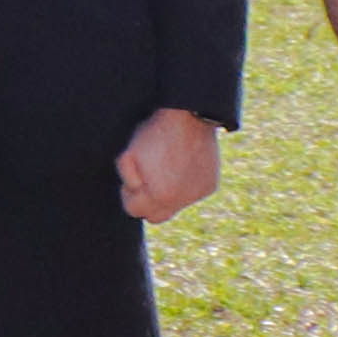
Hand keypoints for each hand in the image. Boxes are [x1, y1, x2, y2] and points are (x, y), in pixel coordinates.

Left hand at [115, 107, 222, 224]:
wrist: (188, 119)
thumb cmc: (154, 136)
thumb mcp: (127, 156)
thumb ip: (128, 180)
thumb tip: (135, 191)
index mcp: (159, 196)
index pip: (134, 211)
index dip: (129, 194)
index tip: (132, 179)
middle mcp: (181, 201)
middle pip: (156, 217)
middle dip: (147, 203)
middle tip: (146, 180)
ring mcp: (198, 194)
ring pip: (175, 205)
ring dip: (167, 193)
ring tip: (166, 167)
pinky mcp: (210, 186)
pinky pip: (192, 194)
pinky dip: (185, 186)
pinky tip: (182, 165)